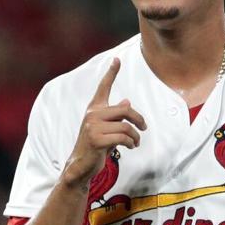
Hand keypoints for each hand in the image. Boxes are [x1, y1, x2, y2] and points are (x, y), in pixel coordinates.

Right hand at [61, 58, 146, 188]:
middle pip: (125, 110)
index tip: (117, 59)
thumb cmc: (96, 146)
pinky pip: (123, 137)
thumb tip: (127, 101)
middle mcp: (92, 114)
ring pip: (126, 126)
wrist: (81, 165)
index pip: (103, 87)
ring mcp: (92, 126)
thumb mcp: (106, 128)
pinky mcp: (96, 139)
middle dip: (139, 119)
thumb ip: (115, 115)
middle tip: (144, 128)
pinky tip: (130, 147)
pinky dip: (130, 143)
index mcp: (94, 109)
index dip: (111, 73)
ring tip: (135, 142)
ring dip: (135, 136)